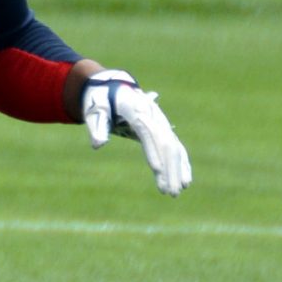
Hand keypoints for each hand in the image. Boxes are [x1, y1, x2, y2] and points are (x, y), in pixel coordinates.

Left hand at [81, 69, 192, 195]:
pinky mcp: (163, 130)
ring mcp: (161, 123)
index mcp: (137, 110)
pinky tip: (186, 181)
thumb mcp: (95, 111)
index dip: (153, 151)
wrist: (114, 89)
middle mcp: (154, 116)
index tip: (157, 171)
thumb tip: (98, 145)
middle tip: (170, 193)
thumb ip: (97, 127)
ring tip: (176, 192)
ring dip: (177, 171)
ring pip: (174, 147)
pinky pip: (176, 147)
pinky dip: (182, 164)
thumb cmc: (102, 101)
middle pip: (166, 143)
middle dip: (170, 168)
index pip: (148, 133)